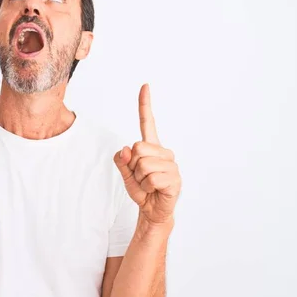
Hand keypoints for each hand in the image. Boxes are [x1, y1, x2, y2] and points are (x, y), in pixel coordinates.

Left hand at [114, 84, 180, 224]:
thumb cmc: (142, 190)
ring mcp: (171, 165)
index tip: (145, 86)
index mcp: (152, 147)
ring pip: (143, 165)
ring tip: (148, 185)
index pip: (148, 122)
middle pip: (137, 148)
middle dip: (132, 166)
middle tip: (141, 177)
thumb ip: (122, 161)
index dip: (145, 105)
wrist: (153, 211)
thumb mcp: (126, 174)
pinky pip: (151, 178)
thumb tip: (125, 149)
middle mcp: (164, 152)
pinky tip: (155, 190)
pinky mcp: (175, 179)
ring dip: (140, 179)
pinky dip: (147, 187)